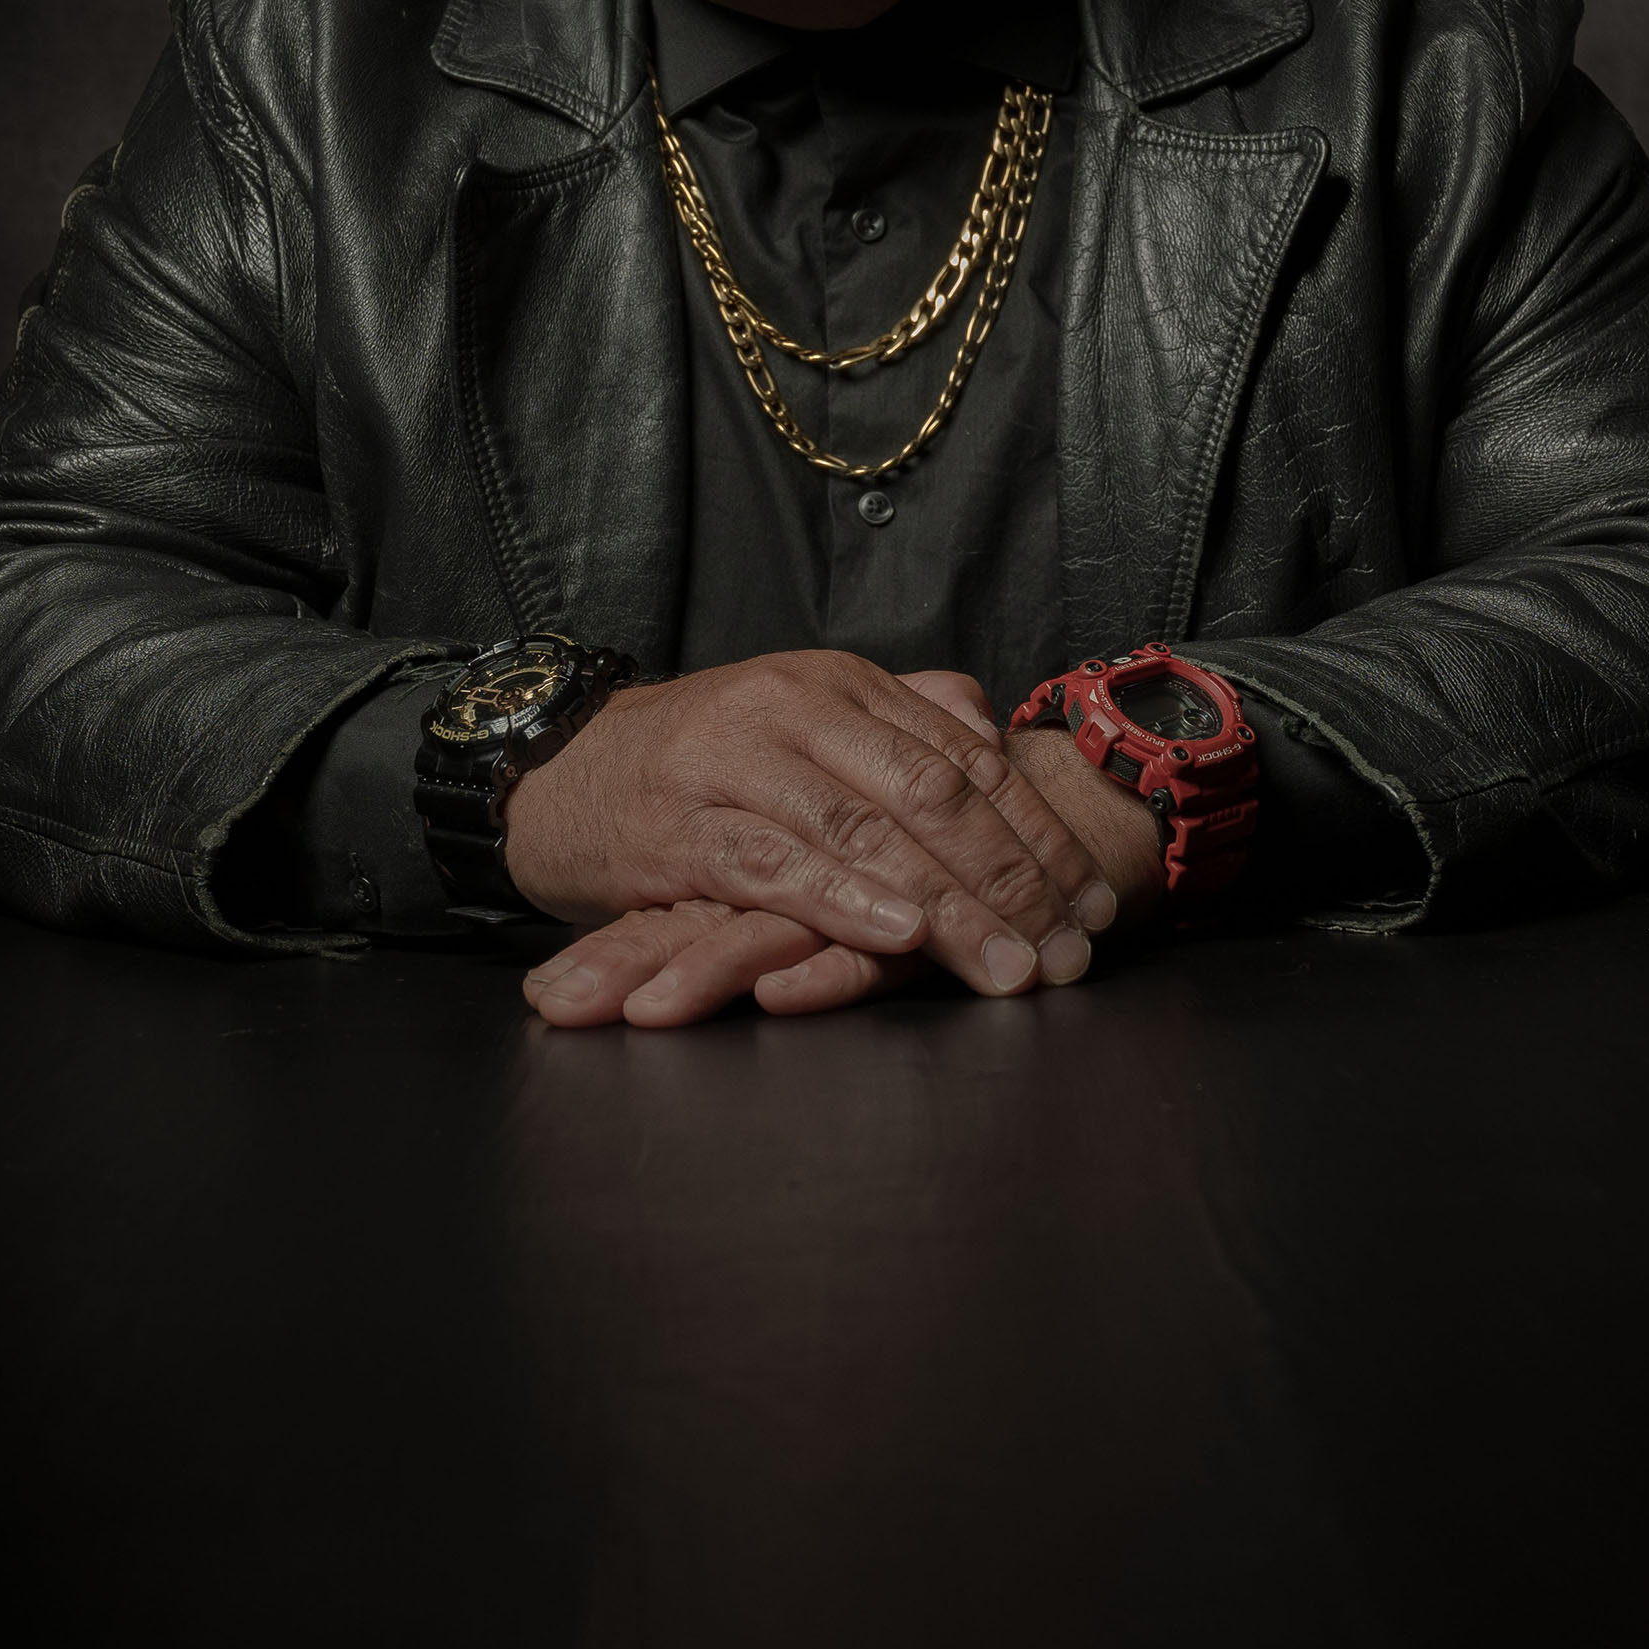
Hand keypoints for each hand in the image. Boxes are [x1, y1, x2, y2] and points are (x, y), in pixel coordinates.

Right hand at [506, 652, 1113, 1005]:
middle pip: (930, 793)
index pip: (962, 757)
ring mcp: (735, 763)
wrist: (554, 768)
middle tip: (1070, 949)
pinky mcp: (680, 826)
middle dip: (1012, 878)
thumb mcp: (799, 724)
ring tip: (1010, 963)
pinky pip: (775, 865)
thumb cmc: (695, 764)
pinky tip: (901, 933)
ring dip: (949, 906)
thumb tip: (988, 724)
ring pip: (864, 830)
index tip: (1094, 900)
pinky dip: (844, 899)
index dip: (1037, 832)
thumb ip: (895, 721)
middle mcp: (794, 708)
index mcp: (838, 685)